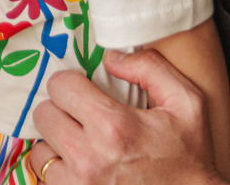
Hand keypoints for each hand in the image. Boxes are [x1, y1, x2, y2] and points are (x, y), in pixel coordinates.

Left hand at [28, 48, 229, 183]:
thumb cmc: (189, 156)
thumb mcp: (187, 103)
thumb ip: (150, 68)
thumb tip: (110, 57)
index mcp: (114, 126)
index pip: (60, 85)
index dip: (72, 82)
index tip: (84, 90)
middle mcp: (89, 157)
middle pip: (44, 114)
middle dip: (62, 109)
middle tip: (82, 115)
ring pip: (40, 149)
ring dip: (57, 142)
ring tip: (81, 142)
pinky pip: (45, 177)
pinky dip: (58, 169)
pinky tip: (79, 165)